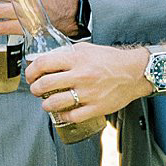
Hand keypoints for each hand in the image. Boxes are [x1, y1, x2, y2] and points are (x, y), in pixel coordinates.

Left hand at [22, 42, 151, 119]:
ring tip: (46, 103)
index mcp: (77, 59)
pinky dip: (63, 116)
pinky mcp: (96, 107)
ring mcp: (88, 93)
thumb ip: (68, 54)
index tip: (30, 75)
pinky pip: (72, 116)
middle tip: (35, 90)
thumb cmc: (111, 60)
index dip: (31, 71)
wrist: (135, 72)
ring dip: (45, 104)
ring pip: (55, 103)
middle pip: (45, 84)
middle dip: (35, 89)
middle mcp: (81, 75)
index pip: (43, 63)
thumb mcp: (87, 49)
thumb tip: (48, 59)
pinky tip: (62, 113)